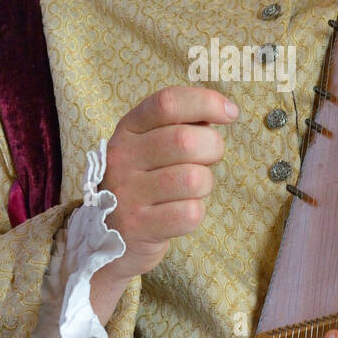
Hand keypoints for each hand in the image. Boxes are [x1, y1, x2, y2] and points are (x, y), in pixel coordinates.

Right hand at [95, 84, 238, 280]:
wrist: (107, 234)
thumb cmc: (143, 181)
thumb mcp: (149, 145)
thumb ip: (182, 125)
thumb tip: (223, 111)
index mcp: (128, 129)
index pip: (167, 103)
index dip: (205, 102)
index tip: (230, 113)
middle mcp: (122, 157)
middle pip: (185, 141)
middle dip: (213, 148)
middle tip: (208, 160)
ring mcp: (127, 193)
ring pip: (194, 179)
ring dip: (205, 184)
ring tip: (191, 189)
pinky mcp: (138, 226)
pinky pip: (190, 213)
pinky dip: (195, 213)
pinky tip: (180, 212)